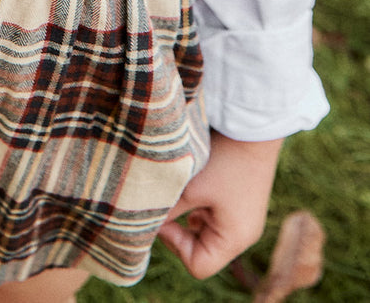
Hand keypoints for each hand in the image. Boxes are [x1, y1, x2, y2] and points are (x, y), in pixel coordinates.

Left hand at [158, 130, 282, 278]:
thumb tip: (142, 224)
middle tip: (168, 203)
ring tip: (183, 190)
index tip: (164, 216)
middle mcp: (243, 236)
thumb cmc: (222, 160)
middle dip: (180, 230)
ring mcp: (244, 220)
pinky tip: (193, 184)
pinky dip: (199, 205)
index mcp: (235, 240)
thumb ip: (168, 212)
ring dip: (188, 214)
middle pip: (201, 251)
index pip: (197, 266)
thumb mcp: (190, 189)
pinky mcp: (241, 204)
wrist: (250, 126)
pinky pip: (213, 217)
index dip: (174, 245)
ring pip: (204, 232)